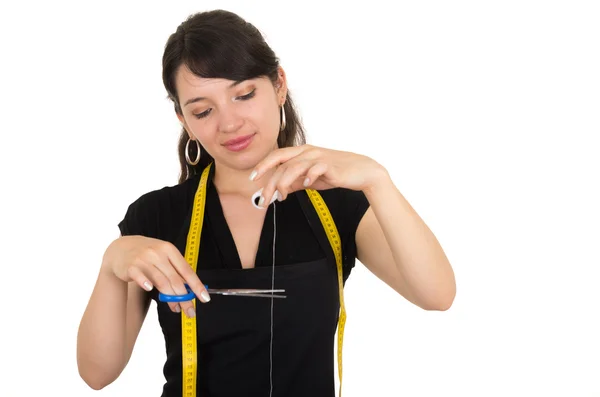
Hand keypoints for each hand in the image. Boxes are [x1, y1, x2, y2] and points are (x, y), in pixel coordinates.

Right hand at [102, 236, 209, 315]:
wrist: (121, 248)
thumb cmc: (147, 254)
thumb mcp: (164, 257)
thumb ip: (175, 272)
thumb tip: (190, 291)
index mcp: (170, 250)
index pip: (186, 270)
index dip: (196, 286)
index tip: (204, 298)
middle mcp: (158, 253)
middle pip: (175, 280)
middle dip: (185, 298)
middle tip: (190, 310)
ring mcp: (144, 259)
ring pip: (161, 282)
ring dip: (170, 298)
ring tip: (176, 308)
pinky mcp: (131, 266)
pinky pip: (141, 278)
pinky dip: (147, 284)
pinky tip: (150, 290)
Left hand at [250, 144, 387, 206]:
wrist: (361, 171)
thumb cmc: (335, 173)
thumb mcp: (310, 179)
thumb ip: (294, 182)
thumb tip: (277, 191)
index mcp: (302, 152)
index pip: (277, 157)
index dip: (263, 166)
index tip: (253, 179)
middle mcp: (308, 151)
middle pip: (282, 162)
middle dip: (269, 180)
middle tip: (263, 197)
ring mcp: (319, 157)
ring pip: (294, 166)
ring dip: (284, 183)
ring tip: (281, 197)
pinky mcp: (330, 165)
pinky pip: (315, 168)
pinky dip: (308, 176)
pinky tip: (305, 185)